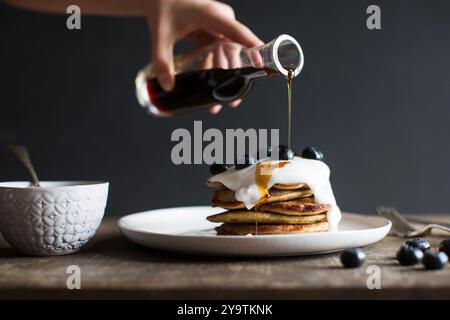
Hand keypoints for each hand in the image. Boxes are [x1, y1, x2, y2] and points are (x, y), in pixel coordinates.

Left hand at [144, 0, 262, 112]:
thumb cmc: (163, 9)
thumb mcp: (161, 35)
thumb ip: (162, 60)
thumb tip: (167, 85)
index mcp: (210, 14)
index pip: (236, 31)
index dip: (251, 46)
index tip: (261, 62)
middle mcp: (220, 19)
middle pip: (235, 48)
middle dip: (234, 75)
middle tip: (232, 100)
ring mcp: (219, 26)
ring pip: (229, 53)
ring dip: (226, 74)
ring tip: (221, 99)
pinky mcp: (214, 33)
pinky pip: (221, 52)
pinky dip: (217, 68)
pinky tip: (213, 83)